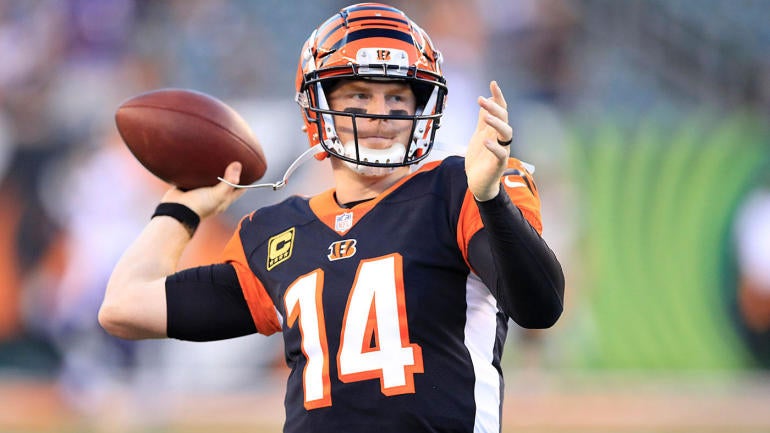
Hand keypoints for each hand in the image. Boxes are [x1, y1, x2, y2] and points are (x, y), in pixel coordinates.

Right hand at [160, 161, 246, 218]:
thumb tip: (238, 165)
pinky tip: (199, 158)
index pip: (239, 189)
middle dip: (229, 171)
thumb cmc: (199, 205)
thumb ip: (229, 181)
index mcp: (224, 199)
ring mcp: (201, 190)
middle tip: (233, 156)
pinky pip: (195, 175)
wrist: (175, 210)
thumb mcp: (218, 194)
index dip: (246, 180)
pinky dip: (198, 169)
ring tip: (217, 155)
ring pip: (209, 178)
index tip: (250, 168)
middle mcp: (213, 195)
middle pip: (225, 182)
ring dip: (212, 169)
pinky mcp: (189, 186)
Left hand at [465, 81, 512, 200]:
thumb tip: (484, 102)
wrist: (478, 182)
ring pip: (506, 133)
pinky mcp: (498, 164)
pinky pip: (500, 154)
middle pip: (504, 118)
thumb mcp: (479, 135)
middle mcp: (501, 138)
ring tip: (486, 117)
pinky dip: (493, 146)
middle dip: (495, 107)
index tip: (492, 83)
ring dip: (497, 123)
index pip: (501, 110)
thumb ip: (482, 120)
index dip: (498, 96)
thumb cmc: (480, 159)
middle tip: (482, 100)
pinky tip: (485, 140)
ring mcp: (502, 150)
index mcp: (496, 130)